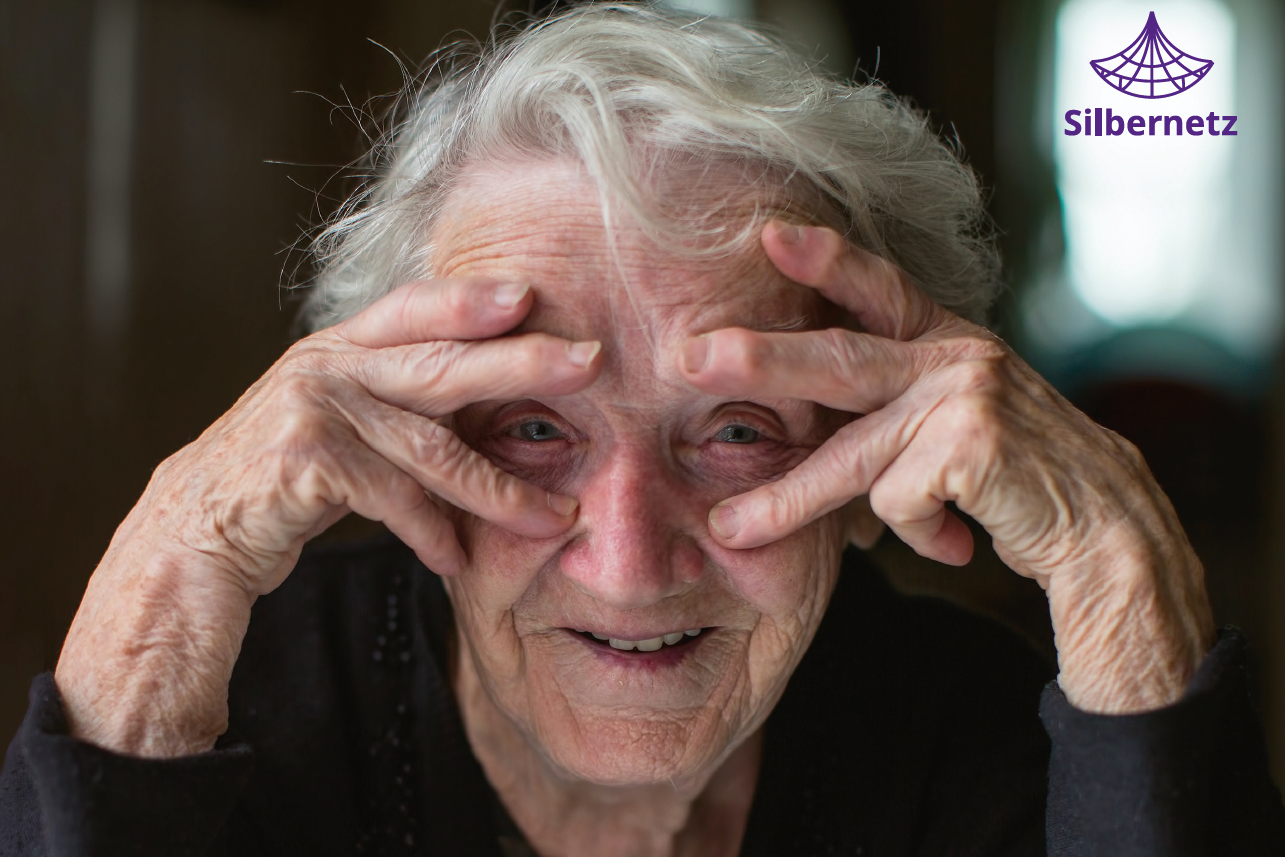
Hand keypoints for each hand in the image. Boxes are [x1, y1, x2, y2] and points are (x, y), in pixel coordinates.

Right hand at [56, 278, 600, 755]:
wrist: (195, 527)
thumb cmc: (287, 474)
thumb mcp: (342, 418)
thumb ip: (401, 398)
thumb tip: (500, 397)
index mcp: (343, 346)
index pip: (415, 309)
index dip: (472, 297)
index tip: (532, 294)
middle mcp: (328, 365)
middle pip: (442, 363)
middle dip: (523, 363)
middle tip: (591, 362)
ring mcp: (314, 410)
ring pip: (430, 447)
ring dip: (498, 489)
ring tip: (554, 518)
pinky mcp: (303, 462)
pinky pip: (391, 498)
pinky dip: (430, 531)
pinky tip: (456, 559)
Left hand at [678, 222, 1213, 713]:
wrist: (1109, 528)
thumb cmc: (1021, 474)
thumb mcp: (960, 419)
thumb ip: (893, 407)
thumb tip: (799, 426)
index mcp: (949, 340)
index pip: (880, 290)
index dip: (826, 258)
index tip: (769, 235)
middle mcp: (958, 357)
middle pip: (840, 358)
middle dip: (761, 360)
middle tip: (693, 358)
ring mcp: (968, 399)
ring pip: (852, 455)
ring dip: (788, 499)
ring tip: (731, 529)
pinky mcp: (974, 448)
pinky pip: (899, 502)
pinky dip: (918, 533)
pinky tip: (958, 539)